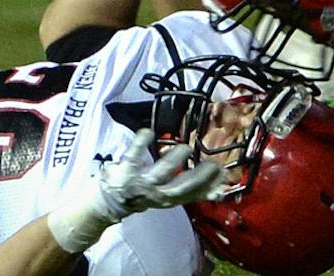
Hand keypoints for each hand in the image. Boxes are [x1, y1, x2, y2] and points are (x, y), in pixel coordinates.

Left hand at [48, 127, 224, 251]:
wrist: (109, 201)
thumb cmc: (145, 194)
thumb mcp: (169, 197)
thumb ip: (193, 190)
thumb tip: (221, 186)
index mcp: (168, 199)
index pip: (193, 195)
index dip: (210, 186)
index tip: (224, 175)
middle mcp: (156, 194)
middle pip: (181, 187)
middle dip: (198, 176)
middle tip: (213, 164)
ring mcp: (141, 183)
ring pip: (161, 173)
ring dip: (175, 160)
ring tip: (186, 148)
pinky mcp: (126, 171)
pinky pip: (134, 155)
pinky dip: (141, 142)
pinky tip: (148, 131)